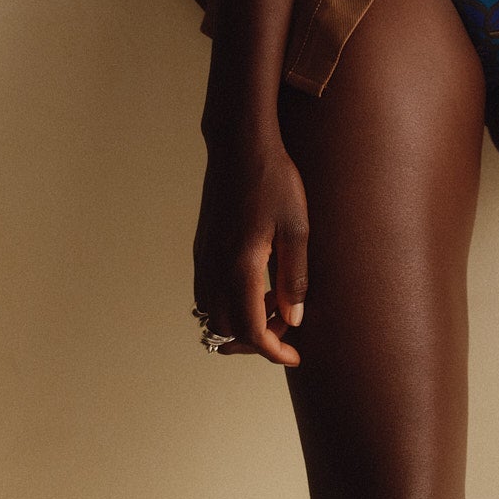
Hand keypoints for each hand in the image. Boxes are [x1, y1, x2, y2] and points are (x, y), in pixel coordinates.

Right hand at [191, 133, 308, 366]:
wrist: (239, 143)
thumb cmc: (274, 179)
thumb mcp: (296, 226)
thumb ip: (294, 276)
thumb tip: (294, 318)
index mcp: (240, 266)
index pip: (251, 330)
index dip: (273, 351)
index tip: (294, 355)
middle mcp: (214, 268)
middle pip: (225, 330)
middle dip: (256, 339)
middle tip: (287, 323)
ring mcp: (203, 257)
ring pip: (211, 313)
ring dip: (239, 321)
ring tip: (273, 301)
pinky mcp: (202, 247)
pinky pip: (207, 292)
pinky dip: (228, 302)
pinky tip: (255, 282)